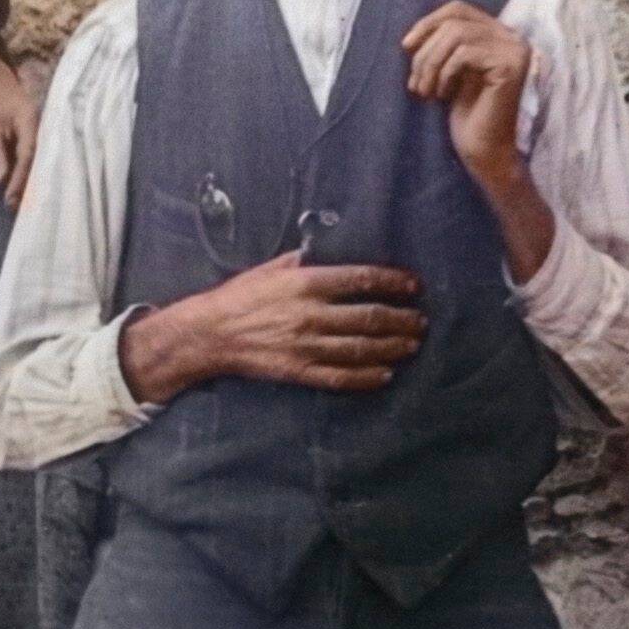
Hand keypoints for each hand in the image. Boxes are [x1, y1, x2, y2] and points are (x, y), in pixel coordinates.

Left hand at [0, 51, 43, 192]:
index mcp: (30, 123)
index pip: (28, 158)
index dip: (20, 181)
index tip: (10, 200)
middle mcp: (40, 126)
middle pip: (38, 161)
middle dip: (29, 185)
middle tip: (17, 208)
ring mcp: (38, 126)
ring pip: (37, 158)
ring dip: (29, 178)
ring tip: (21, 201)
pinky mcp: (32, 128)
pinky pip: (32, 152)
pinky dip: (27, 168)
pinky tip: (21, 182)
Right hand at [118, 251, 425, 402]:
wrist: (208, 334)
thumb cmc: (239, 296)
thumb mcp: (271, 268)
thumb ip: (304, 262)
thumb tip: (333, 252)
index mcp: (305, 283)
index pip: (361, 280)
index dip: (393, 283)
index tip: (412, 286)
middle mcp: (310, 314)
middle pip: (369, 317)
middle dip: (401, 319)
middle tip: (420, 320)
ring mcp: (305, 346)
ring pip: (361, 349)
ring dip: (392, 347)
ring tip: (411, 344)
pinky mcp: (298, 371)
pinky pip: (340, 377)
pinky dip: (366, 377)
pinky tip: (385, 374)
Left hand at [403, 2, 531, 192]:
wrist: (482, 151)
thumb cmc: (464, 116)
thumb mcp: (446, 73)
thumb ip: (439, 48)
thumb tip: (411, 38)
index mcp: (496, 34)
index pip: (458, 9)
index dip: (428, 22)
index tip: (406, 47)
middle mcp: (511, 37)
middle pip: (455, 21)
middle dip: (425, 51)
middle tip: (415, 84)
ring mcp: (515, 49)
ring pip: (457, 35)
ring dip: (431, 64)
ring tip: (424, 92)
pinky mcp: (512, 65)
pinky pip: (465, 53)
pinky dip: (445, 73)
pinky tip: (443, 95)